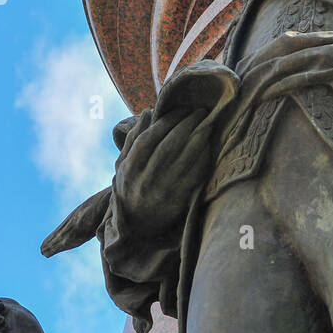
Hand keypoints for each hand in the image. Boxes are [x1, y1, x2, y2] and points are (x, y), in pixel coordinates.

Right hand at [112, 105, 210, 233]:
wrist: (137, 224)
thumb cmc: (130, 186)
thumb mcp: (123, 164)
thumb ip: (132, 138)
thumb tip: (147, 113)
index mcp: (130, 168)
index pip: (149, 138)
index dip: (167, 121)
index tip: (182, 108)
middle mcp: (145, 179)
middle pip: (168, 146)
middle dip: (186, 125)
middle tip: (201, 111)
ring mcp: (163, 192)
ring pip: (183, 160)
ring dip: (199, 139)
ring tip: (208, 124)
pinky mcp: (179, 202)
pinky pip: (194, 176)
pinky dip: (203, 159)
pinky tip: (210, 146)